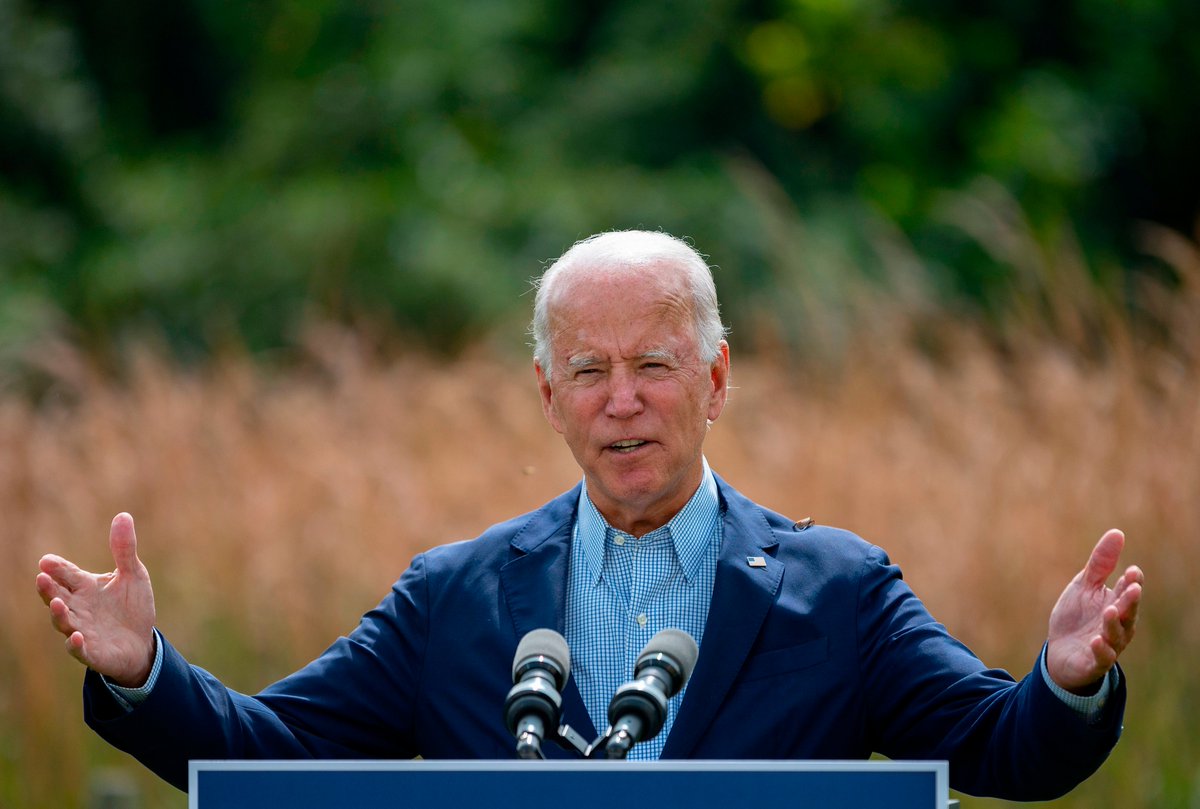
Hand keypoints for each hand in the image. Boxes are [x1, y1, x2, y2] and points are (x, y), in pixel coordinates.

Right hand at [36, 513, 156, 687]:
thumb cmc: (132, 607)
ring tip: (55, 603)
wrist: (141, 642)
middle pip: (57, 597)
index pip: (67, 575)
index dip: (57, 568)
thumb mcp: (133, 574)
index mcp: (85, 588)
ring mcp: (82, 630)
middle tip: (42, 577)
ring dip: (58, 613)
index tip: (46, 561)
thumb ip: (124, 549)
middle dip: (48, 589)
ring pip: (63, 622)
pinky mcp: (91, 651)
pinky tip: (77, 636)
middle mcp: (78, 608)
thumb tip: (123, 515)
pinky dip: (75, 643)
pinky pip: (79, 649)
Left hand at [1046, 529, 1143, 693]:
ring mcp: (1108, 644)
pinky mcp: (1094, 662)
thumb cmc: (1077, 616)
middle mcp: (1118, 624)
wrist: (1059, 651)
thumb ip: (1100, 563)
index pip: (1127, 591)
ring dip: (1114, 623)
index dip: (1131, 582)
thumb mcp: (1084, 586)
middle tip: (1133, 587)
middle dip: (1130, 600)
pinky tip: (1096, 640)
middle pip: (1127, 612)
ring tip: (1109, 610)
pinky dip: (1101, 650)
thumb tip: (1117, 532)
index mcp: (1116, 603)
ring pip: (1117, 635)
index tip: (1132, 571)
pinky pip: (1101, 658)